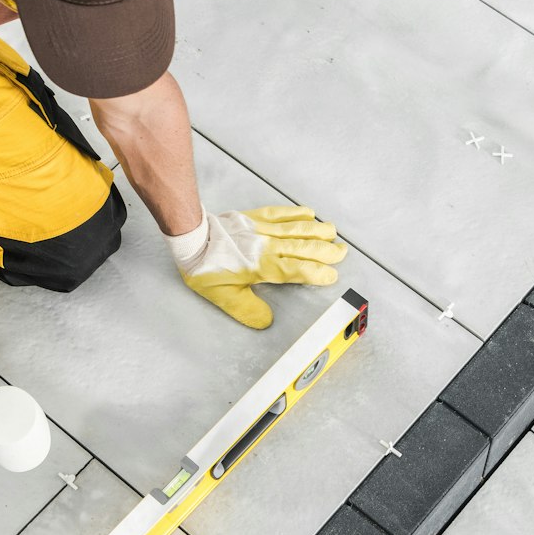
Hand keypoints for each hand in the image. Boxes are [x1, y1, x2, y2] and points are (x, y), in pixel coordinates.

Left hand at [167, 207, 347, 328]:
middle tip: (342, 252)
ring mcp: (263, 229)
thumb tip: (267, 321)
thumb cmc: (205, 269)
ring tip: (333, 231)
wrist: (191, 238)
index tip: (330, 276)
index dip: (317, 273)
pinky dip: (297, 213)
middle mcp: (268, 246)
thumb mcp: (224, 297)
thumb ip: (248, 310)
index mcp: (263, 267)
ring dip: (318, 230)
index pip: (298, 270)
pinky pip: (281, 213)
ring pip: (297, 228)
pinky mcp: (255, 217)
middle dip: (326, 250)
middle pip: (304, 247)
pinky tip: (309, 213)